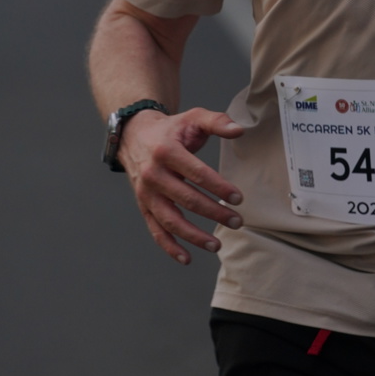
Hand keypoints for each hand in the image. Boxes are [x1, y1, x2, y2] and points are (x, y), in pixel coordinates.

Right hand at [118, 107, 245, 263]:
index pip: (196, 173)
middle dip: (214, 212)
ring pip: (170, 220)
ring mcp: (146, 193)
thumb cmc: (170, 129)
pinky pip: (155, 230)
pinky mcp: (143, 206)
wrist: (134, 135)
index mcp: (166, 151)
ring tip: (217, 244)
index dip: (219, 186)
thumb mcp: (192, 117)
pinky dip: (169, 247)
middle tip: (237, 221)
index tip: (238, 198)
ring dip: (194, 236)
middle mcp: (153, 174)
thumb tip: (240, 130)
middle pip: (186, 199)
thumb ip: (217, 121)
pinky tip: (187, 258)